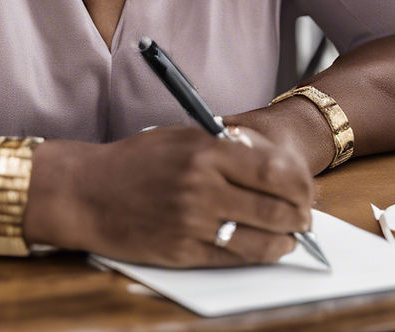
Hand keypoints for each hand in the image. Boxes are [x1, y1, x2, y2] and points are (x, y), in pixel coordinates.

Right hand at [26, 126, 313, 266]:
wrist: (87, 191)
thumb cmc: (134, 160)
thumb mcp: (180, 136)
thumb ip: (222, 145)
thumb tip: (268, 161)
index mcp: (205, 151)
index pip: (274, 170)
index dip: (300, 183)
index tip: (307, 187)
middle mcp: (202, 187)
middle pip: (275, 207)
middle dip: (300, 215)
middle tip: (306, 215)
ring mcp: (193, 223)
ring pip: (261, 239)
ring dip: (286, 240)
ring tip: (292, 235)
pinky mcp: (183, 252)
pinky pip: (234, 258)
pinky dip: (260, 255)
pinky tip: (269, 248)